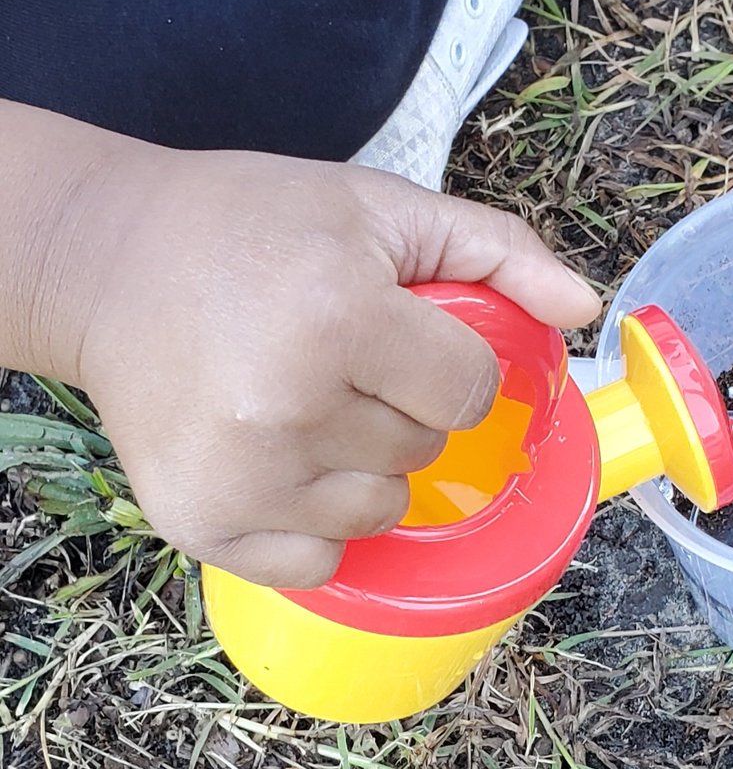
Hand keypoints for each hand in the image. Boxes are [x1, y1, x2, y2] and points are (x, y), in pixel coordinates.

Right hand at [73, 148, 599, 588]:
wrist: (111, 262)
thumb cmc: (256, 225)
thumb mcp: (384, 209)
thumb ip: (499, 253)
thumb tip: (585, 309)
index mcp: (339, 318)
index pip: (467, 390)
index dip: (452, 363)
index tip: (407, 337)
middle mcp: (288, 408)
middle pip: (424, 450)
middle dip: (404, 405)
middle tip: (337, 355)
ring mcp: (241, 478)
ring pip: (382, 508)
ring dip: (365, 464)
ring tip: (303, 401)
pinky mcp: (201, 523)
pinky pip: (320, 558)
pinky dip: (318, 520)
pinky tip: (281, 458)